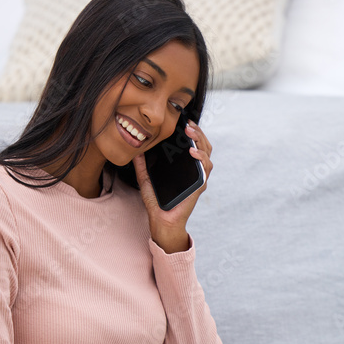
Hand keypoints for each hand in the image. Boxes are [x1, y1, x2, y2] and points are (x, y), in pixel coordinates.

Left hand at [134, 120, 212, 253]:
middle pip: (203, 144)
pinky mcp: (200, 186)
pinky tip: (192, 151)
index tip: (183, 122)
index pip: (193, 143)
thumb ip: (142, 165)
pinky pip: (206, 168)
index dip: (192, 131)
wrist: (162, 221)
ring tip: (190, 133)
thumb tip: (136, 149)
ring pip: (208, 153)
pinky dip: (201, 157)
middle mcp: (195, 170)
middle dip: (197, 132)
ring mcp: (199, 177)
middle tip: (187, 124)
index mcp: (185, 166)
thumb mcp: (145, 179)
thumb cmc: (157, 202)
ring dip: (201, 140)